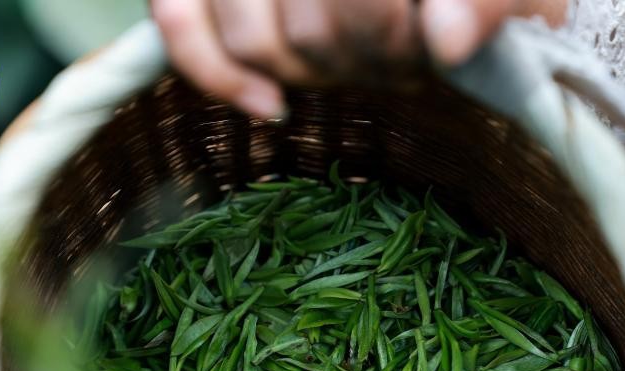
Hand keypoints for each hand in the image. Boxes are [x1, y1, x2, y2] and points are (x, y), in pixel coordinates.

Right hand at [151, 0, 566, 118]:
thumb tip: (448, 40)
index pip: (362, 11)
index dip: (396, 38)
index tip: (440, 48)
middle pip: (308, 31)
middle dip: (366, 59)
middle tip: (409, 59)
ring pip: (253, 37)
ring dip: (315, 71)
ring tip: (366, 62)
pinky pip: (176, 18)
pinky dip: (214, 70)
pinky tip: (270, 105)